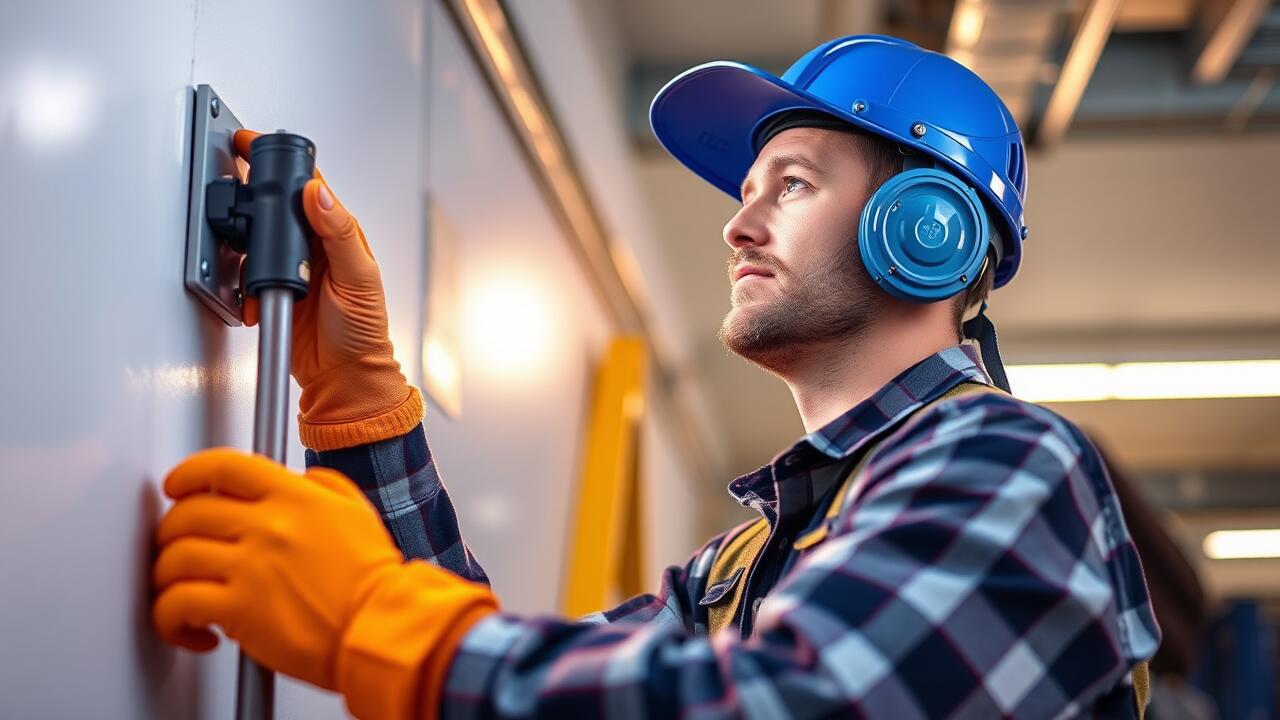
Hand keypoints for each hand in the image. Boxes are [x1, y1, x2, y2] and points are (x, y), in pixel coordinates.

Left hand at [152, 449, 402, 687]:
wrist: (380, 629)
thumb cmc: (372, 580)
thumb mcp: (356, 511)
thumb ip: (323, 484)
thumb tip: (296, 480)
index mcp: (294, 498)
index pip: (223, 467)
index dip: (188, 472)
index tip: (177, 484)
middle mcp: (268, 526)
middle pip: (188, 512)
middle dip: (170, 530)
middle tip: (176, 545)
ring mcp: (250, 567)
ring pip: (174, 558)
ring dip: (166, 576)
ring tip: (180, 589)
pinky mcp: (238, 611)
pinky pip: (176, 605)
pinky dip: (170, 618)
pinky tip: (190, 627)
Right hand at [233, 130, 420, 449]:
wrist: (343, 378)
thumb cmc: (363, 332)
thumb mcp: (358, 278)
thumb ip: (338, 233)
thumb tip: (318, 193)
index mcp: (341, 233)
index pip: (311, 185)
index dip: (285, 162)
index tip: (254, 144)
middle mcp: (316, 245)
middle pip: (279, 203)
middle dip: (257, 193)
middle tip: (238, 183)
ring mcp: (293, 265)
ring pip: (259, 234)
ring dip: (249, 241)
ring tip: (248, 248)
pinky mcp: (273, 287)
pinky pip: (247, 270)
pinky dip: (243, 277)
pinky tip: (253, 288)